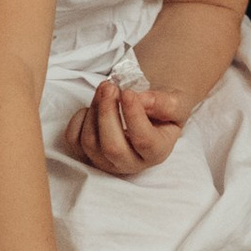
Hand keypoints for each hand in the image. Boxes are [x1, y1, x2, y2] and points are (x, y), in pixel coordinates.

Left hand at [62, 79, 187, 177]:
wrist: (151, 114)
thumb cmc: (164, 110)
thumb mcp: (176, 103)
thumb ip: (166, 103)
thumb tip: (141, 100)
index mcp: (156, 152)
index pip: (143, 141)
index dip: (134, 116)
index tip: (128, 93)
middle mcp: (130, 163)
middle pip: (112, 148)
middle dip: (107, 113)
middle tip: (110, 87)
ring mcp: (105, 161)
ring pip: (90, 143)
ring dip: (94, 110)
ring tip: (105, 88)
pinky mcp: (87, 154)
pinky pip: (73, 140)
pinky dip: (78, 119)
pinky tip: (93, 107)